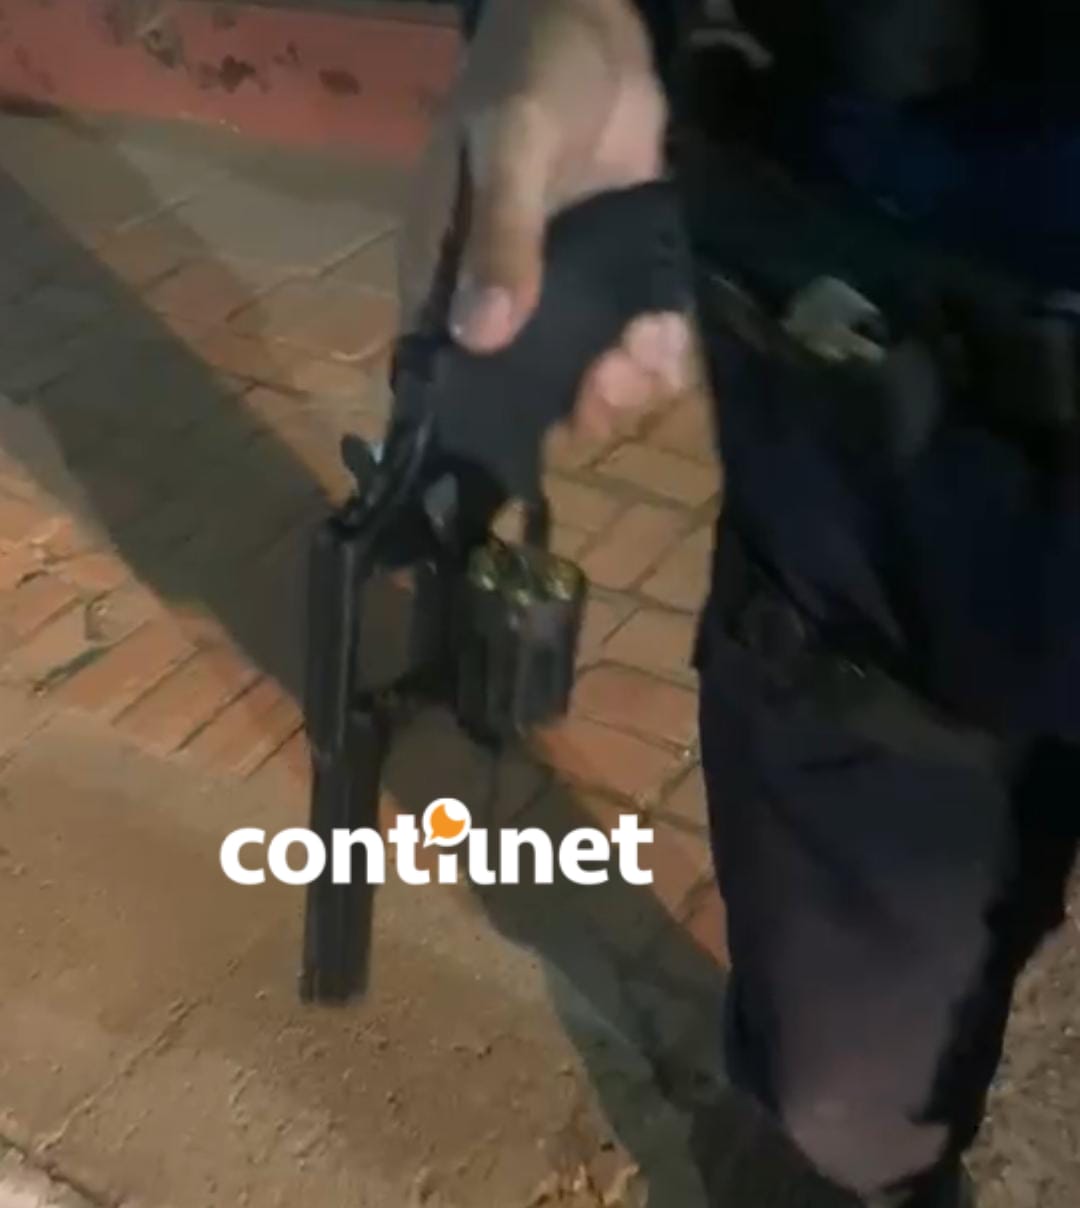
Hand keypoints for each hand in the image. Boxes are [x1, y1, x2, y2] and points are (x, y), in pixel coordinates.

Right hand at [399, 0, 692, 438]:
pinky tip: (667, 338)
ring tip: (651, 353)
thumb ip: (502, 237)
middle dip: (574, 400)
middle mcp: (499, 295)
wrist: (597, 20)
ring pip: (584, 367)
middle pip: (526, 385)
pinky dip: (654, 347)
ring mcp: (559, 289)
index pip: (446, 367)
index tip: (524, 440)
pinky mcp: (611, 275)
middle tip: (614, 380)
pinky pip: (629, 332)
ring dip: (623, 379)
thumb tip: (481, 336)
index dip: (478, 414)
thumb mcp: (513, 144)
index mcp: (448, 271)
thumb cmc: (533, 72)